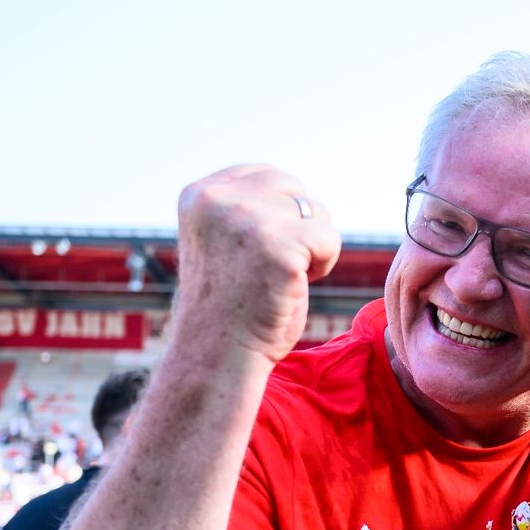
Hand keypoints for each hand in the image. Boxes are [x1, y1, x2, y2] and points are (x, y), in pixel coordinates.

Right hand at [168, 165, 338, 367]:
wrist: (217, 354)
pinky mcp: (281, 246)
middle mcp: (218, 199)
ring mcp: (249, 220)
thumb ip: (244, 209)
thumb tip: (296, 194)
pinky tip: (294, 286)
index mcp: (199, 194)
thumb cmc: (228, 305)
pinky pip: (330, 239)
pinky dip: (323, 265)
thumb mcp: (223, 240)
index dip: (277, 215)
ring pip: (316, 212)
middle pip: (293, 188)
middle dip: (296, 226)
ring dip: (311, 247)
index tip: (257, 253)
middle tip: (271, 268)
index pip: (264, 175)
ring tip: (279, 277)